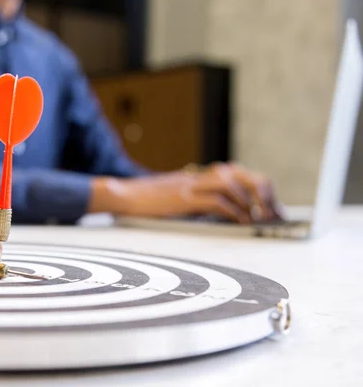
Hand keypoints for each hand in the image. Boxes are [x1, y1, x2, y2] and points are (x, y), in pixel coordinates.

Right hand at [89, 163, 282, 222]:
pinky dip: (232, 210)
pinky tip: (240, 221)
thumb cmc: (145, 201)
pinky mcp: (182, 198)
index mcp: (197, 176)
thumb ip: (196, 200)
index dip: (258, 188)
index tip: (271, 207)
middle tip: (272, 212)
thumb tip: (222, 214)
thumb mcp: (175, 198)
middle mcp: (196, 177)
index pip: (236, 173)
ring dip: (249, 200)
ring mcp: (189, 186)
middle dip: (260, 191)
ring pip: (230, 182)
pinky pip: (214, 200)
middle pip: (238, 173)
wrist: (122, 195)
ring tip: (259, 217)